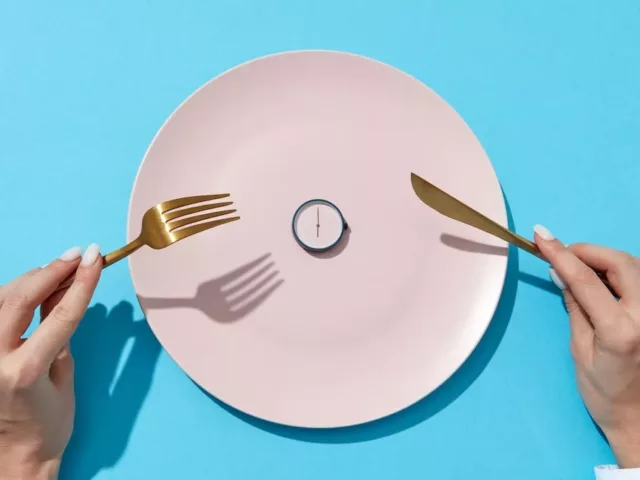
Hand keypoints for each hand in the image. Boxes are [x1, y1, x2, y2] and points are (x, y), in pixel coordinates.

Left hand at [0, 245, 101, 479]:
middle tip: (76, 255)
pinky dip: (11, 294)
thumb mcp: (64, 377)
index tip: (95, 257)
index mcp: (26, 372)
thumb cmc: (48, 424)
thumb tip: (65, 293)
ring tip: (58, 269)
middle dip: (51, 271)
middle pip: (18, 299)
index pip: (60, 315)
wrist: (13, 456)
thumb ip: (61, 333)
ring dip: (29, 279)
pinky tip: (30, 288)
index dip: (81, 282)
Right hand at [534, 225, 639, 467]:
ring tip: (580, 267)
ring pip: (635, 266)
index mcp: (620, 330)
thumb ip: (576, 307)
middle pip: (620, 262)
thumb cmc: (604, 394)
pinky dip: (621, 271)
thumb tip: (562, 273)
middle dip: (588, 251)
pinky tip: (604, 280)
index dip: (560, 253)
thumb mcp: (580, 351)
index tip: (541, 235)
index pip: (586, 279)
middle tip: (562, 254)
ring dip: (605, 259)